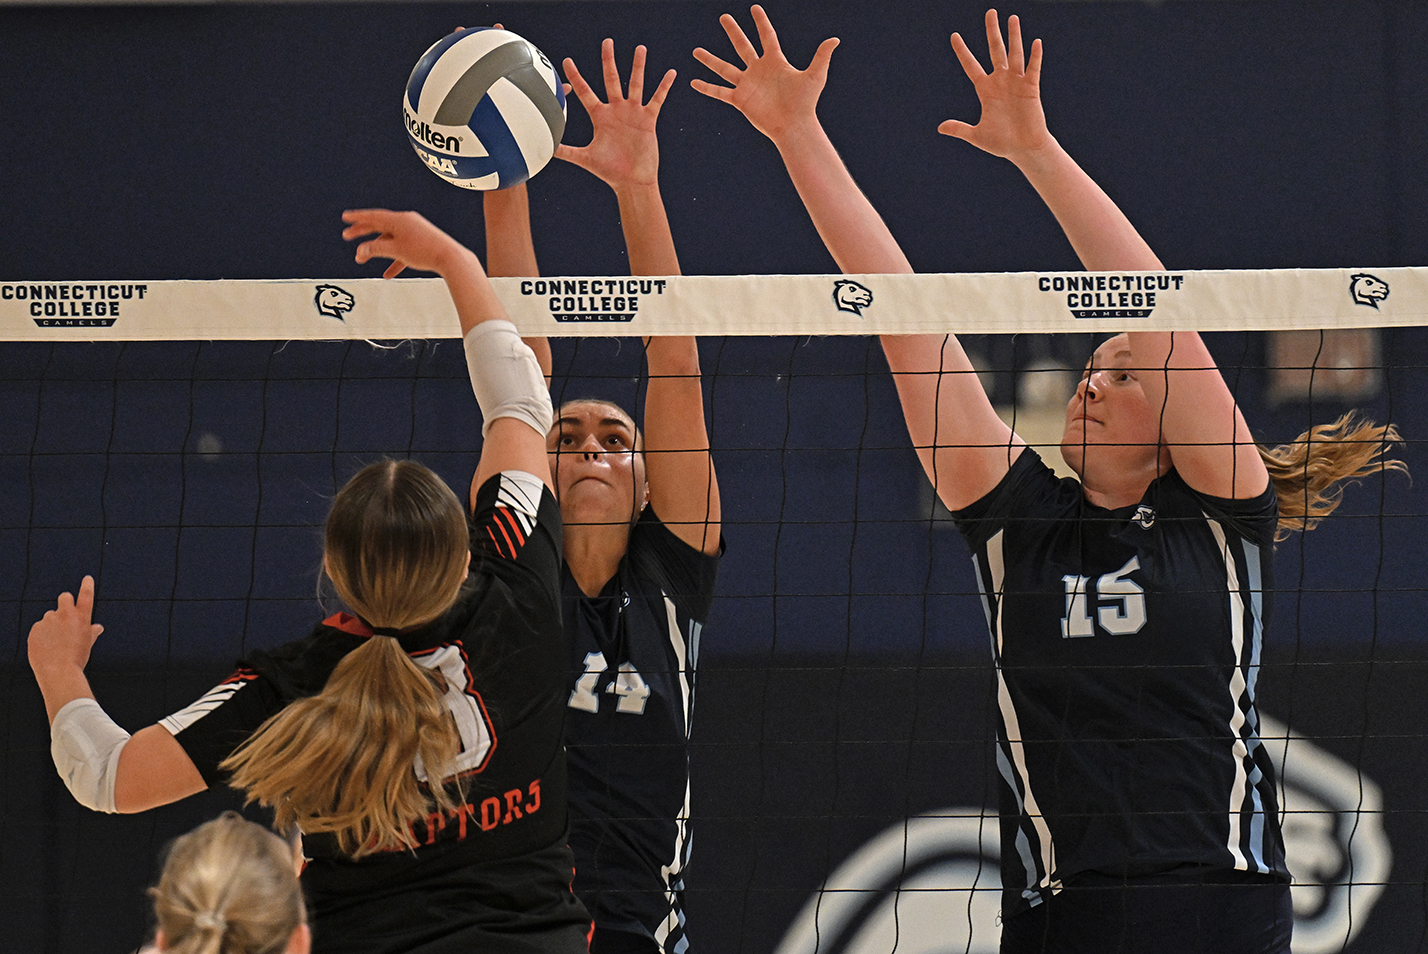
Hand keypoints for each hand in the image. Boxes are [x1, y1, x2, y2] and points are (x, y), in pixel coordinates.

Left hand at [28, 575, 103, 678]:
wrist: (57, 672)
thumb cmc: (76, 659)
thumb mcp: (88, 644)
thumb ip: (92, 632)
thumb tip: (98, 627)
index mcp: (82, 618)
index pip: (86, 595)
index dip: (88, 585)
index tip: (87, 578)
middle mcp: (65, 615)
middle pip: (64, 597)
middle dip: (65, 602)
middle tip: (65, 616)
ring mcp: (48, 621)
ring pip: (50, 616)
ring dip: (52, 624)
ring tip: (55, 642)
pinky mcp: (35, 629)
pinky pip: (39, 628)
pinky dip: (42, 635)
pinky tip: (46, 647)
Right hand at [342, 209, 467, 278]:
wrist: (450, 258)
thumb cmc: (425, 251)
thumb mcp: (396, 250)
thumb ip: (376, 250)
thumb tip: (361, 251)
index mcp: (399, 219)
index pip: (373, 216)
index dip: (358, 218)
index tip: (346, 217)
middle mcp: (406, 222)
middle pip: (380, 226)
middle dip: (362, 232)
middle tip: (347, 236)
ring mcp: (414, 232)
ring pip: (390, 240)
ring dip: (376, 250)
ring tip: (361, 259)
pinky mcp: (421, 243)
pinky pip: (403, 250)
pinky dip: (394, 261)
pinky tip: (387, 274)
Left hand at [557, 39, 674, 190]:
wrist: (632, 181)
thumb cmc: (609, 172)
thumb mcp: (585, 158)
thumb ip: (566, 151)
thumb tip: (545, 149)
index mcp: (600, 116)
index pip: (585, 92)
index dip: (576, 76)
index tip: (566, 61)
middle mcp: (616, 110)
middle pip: (611, 79)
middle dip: (608, 60)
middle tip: (607, 41)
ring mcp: (632, 113)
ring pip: (635, 84)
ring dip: (638, 66)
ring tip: (640, 49)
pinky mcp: (648, 120)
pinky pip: (657, 99)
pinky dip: (664, 87)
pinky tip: (671, 73)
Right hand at [691, 4, 838, 143]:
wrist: (794, 126)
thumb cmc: (806, 103)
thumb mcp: (815, 76)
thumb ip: (822, 56)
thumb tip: (835, 39)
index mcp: (775, 62)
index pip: (766, 36)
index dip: (761, 22)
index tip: (754, 8)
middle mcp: (759, 70)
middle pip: (742, 46)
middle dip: (733, 31)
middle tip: (724, 17)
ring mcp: (748, 85)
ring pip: (725, 68)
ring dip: (710, 60)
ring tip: (695, 50)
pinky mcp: (740, 100)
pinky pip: (720, 92)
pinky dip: (707, 88)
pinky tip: (693, 82)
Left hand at [938, 10, 1052, 161]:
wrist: (1022, 149)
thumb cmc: (1001, 143)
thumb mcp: (976, 135)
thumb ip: (960, 129)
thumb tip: (940, 128)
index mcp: (985, 90)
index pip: (971, 66)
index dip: (962, 51)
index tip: (953, 36)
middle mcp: (1000, 81)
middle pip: (995, 51)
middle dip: (992, 32)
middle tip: (990, 12)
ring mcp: (1016, 83)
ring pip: (1014, 54)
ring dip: (1014, 36)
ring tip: (1012, 18)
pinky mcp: (1031, 88)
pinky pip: (1033, 69)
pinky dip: (1035, 57)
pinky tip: (1035, 42)